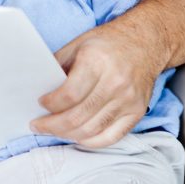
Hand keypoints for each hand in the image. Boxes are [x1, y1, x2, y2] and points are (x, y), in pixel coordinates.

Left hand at [32, 21, 158, 147]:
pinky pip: (112, 137)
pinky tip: (77, 136)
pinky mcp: (137, 111)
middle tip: (38, 125)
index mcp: (97, 62)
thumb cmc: (108, 42)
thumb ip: (58, 64)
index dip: (51, 104)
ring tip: (53, 130)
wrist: (146, 42)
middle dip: (53, 125)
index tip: (40, 103)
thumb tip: (38, 85)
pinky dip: (91, 141)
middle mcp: (115, 82)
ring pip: (93, 130)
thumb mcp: (78, 44)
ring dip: (68, 134)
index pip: (69, 95)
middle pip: (79, 116)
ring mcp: (129, 100)